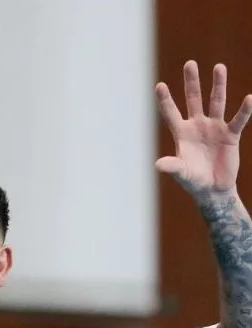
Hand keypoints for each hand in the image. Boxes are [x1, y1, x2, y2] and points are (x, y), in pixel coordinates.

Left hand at [156, 61, 251, 199]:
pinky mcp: (230, 135)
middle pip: (193, 100)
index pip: (171, 113)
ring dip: (218, 85)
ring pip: (216, 102)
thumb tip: (158, 165)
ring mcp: (214, 128)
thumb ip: (172, 166)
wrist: (213, 189)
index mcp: (181, 134)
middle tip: (189, 63)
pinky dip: (245, 110)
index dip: (165, 100)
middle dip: (191, 82)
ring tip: (218, 67)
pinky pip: (239, 120)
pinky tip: (249, 98)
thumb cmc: (193, 181)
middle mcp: (197, 126)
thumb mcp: (181, 173)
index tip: (158, 85)